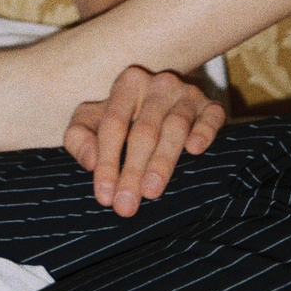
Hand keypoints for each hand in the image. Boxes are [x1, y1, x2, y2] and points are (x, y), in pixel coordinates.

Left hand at [64, 65, 225, 217]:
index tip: (104, 196)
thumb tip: (90, 162)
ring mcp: (187, 93)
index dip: (107, 161)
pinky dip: (204, 131)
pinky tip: (195, 150)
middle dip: (133, 171)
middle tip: (126, 206)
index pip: (113, 124)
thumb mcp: (91, 122)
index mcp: (127, 84)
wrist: (164, 105)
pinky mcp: (211, 106)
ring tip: (151, 192)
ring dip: (162, 161)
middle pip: (144, 130)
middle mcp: (158, 84)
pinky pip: (211, 116)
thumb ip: (79, 138)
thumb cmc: (122, 119)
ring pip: (175, 127)